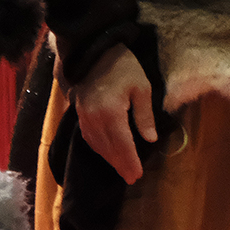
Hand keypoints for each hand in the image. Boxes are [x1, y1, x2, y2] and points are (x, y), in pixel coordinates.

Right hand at [71, 42, 156, 183]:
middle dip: (120, 164)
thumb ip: (144, 115)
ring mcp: (85, 117)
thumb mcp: (142, 87)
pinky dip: (98, 148)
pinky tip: (106, 152)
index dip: (130, 161)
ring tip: (121, 168)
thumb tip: (150, 139)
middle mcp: (95, 119)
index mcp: (112, 113)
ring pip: (97, 145)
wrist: (94, 51)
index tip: (137, 175)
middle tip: (131, 177)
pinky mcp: (80, 113)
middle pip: (109, 149)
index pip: (123, 145)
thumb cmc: (123, 66)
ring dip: (109, 158)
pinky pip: (89, 137)